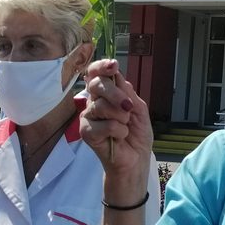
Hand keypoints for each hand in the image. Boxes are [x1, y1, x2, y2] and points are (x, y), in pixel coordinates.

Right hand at [80, 60, 153, 183]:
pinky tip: (119, 136)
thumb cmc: (137, 133)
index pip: (96, 73)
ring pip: (101, 106)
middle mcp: (94, 102)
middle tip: (128, 107)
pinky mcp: (86, 132)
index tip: (113, 66)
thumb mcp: (139, 109)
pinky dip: (118, 130)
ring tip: (125, 126)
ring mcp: (88, 117)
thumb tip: (116, 75)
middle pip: (97, 84)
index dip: (101, 66)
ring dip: (121, 117)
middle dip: (116, 94)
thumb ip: (128, 93)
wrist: (136, 158)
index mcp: (106, 93)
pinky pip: (104, 124)